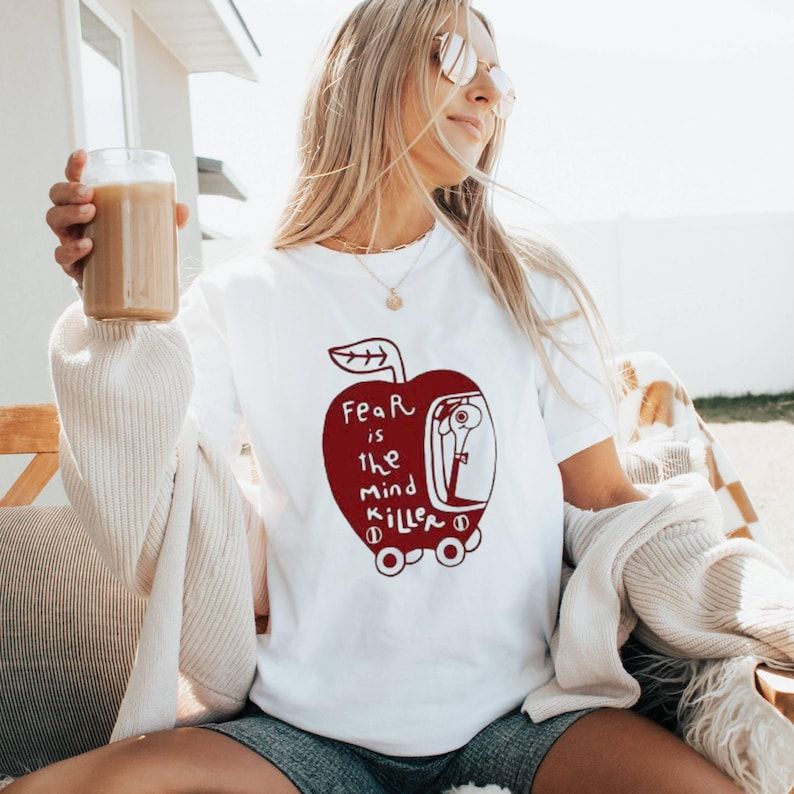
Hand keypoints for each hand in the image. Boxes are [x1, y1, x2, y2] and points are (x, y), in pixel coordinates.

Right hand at [47, 149, 190, 287]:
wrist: (123, 286)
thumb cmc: (131, 246)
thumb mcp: (149, 229)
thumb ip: (165, 218)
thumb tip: (183, 209)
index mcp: (89, 203)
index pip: (75, 178)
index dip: (75, 165)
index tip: (83, 155)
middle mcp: (74, 218)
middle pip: (57, 195)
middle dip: (69, 190)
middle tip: (89, 193)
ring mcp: (69, 239)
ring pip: (54, 219)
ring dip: (69, 213)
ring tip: (90, 211)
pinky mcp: (72, 265)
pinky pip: (61, 255)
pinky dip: (71, 249)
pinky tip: (87, 245)